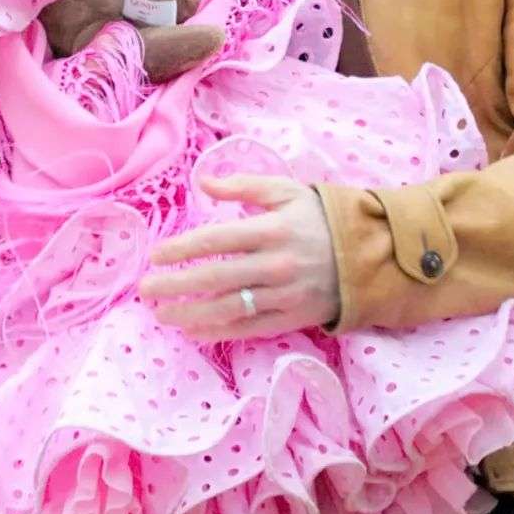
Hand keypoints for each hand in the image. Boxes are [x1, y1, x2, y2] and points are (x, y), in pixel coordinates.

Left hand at [138, 174, 340, 339]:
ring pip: (228, 308)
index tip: (155, 255)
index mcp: (271, 229)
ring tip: (162, 314)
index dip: (181, 249)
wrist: (368, 254)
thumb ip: (243, 185)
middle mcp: (275, 264)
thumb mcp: (286, 191)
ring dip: (189, 312)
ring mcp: (284, 294)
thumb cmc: (320, 218)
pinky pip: (249, 329)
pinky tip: (193, 331)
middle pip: (214, 277)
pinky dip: (218, 332)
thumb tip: (202, 181)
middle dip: (175, 284)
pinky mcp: (292, 318)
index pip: (215, 240)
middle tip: (145, 289)